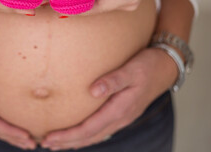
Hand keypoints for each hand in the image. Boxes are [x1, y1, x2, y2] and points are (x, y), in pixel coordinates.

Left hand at [40, 48, 177, 150]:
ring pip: (95, 135)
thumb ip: (113, 80)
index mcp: (120, 109)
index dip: (67, 136)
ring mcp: (122, 117)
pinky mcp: (122, 113)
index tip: (49, 138)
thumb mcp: (132, 70)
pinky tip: (80, 133)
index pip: (88, 129)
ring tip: (57, 143)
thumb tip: (93, 90)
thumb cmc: (148, 66)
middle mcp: (120, 118)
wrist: (166, 67)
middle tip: (44, 144)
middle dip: (66, 142)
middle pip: (89, 136)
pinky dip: (87, 134)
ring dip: (75, 141)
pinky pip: (101, 129)